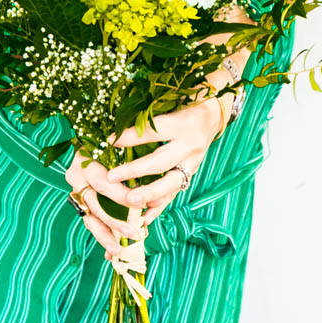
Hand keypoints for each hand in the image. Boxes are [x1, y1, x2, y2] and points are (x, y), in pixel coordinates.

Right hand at [63, 150, 146, 274]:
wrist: (97, 142)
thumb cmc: (119, 145)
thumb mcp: (126, 151)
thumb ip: (135, 169)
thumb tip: (156, 196)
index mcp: (85, 160)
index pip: (102, 182)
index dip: (120, 195)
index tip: (139, 205)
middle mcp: (76, 176)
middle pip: (94, 203)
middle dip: (115, 220)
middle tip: (134, 232)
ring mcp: (77, 192)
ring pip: (90, 218)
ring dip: (106, 236)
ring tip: (118, 251)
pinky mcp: (81, 205)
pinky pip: (91, 223)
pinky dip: (104, 237)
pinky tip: (112, 252)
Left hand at [102, 95, 228, 222]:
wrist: (212, 116)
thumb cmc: (183, 106)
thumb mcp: (169, 105)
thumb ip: (147, 118)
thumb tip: (115, 129)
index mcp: (182, 124)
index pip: (153, 133)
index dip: (130, 137)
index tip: (109, 141)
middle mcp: (190, 144)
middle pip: (161, 162)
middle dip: (134, 171)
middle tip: (112, 177)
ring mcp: (193, 162)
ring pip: (171, 183)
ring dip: (149, 194)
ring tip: (129, 201)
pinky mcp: (192, 174)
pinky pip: (176, 193)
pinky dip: (160, 206)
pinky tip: (145, 218)